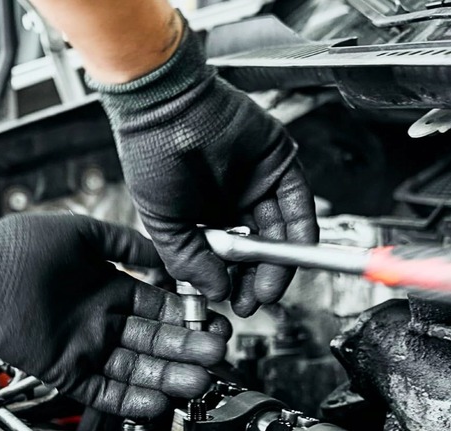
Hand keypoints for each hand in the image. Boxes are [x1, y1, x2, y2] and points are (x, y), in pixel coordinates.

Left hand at [0, 213, 230, 417]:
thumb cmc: (18, 245)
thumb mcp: (81, 234)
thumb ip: (124, 245)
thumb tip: (162, 251)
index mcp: (110, 288)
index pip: (159, 307)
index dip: (187, 315)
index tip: (214, 320)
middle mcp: (101, 320)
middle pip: (154, 340)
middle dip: (186, 348)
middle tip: (217, 353)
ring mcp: (84, 346)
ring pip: (134, 368)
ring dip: (167, 376)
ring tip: (198, 380)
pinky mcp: (63, 369)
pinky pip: (100, 389)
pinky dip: (128, 397)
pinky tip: (156, 400)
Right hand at [92, 20, 318, 316]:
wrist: (165, 107)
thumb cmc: (151, 155)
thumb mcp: (162, 222)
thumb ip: (189, 260)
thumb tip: (216, 293)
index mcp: (206, 214)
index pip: (230, 257)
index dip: (235, 283)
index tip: (237, 304)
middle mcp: (235, 200)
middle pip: (260, 249)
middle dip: (259, 280)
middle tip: (256, 301)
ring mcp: (259, 183)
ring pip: (281, 232)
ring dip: (279, 265)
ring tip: (268, 288)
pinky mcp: (280, 164)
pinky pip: (298, 204)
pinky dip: (298, 233)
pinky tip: (287, 257)